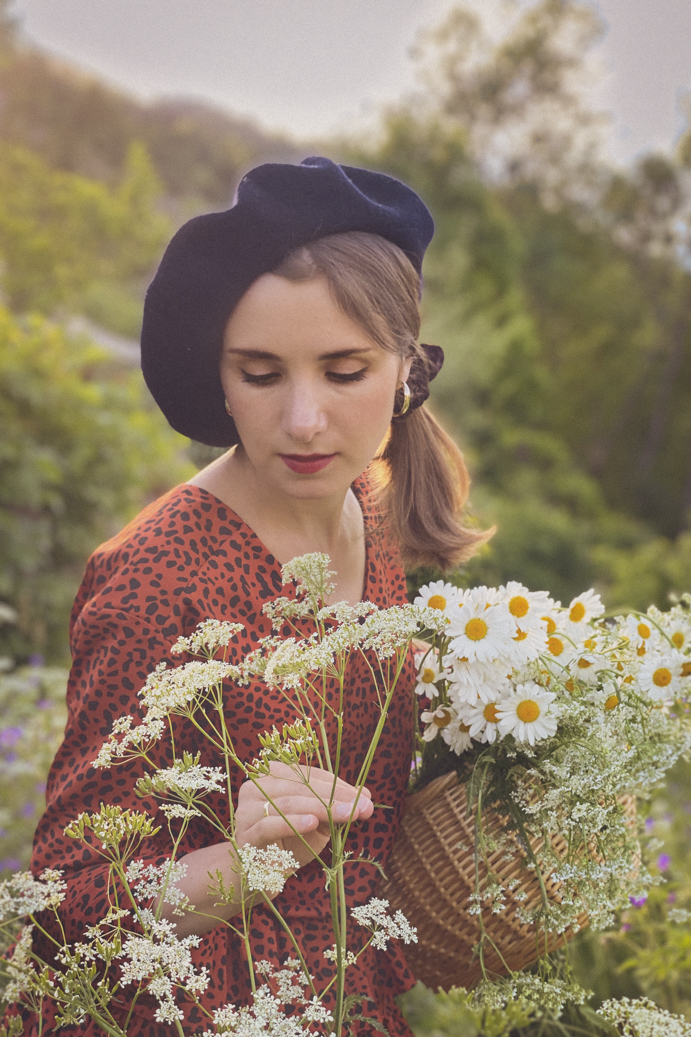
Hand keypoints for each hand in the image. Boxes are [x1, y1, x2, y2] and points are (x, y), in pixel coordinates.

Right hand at [236, 761, 372, 866]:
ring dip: (321, 808)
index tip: (364, 798)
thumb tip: (365, 798)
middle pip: (300, 787)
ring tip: (346, 814)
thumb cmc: (289, 844)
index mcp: (272, 775)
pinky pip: (269, 825)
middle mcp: (255, 787)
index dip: (337, 785)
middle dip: (334, 797)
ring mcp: (246, 810)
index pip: (309, 775)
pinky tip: (312, 823)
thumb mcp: (316, 823)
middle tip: (361, 808)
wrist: (258, 878)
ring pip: (288, 803)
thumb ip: (335, 807)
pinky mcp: (245, 835)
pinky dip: (292, 822)